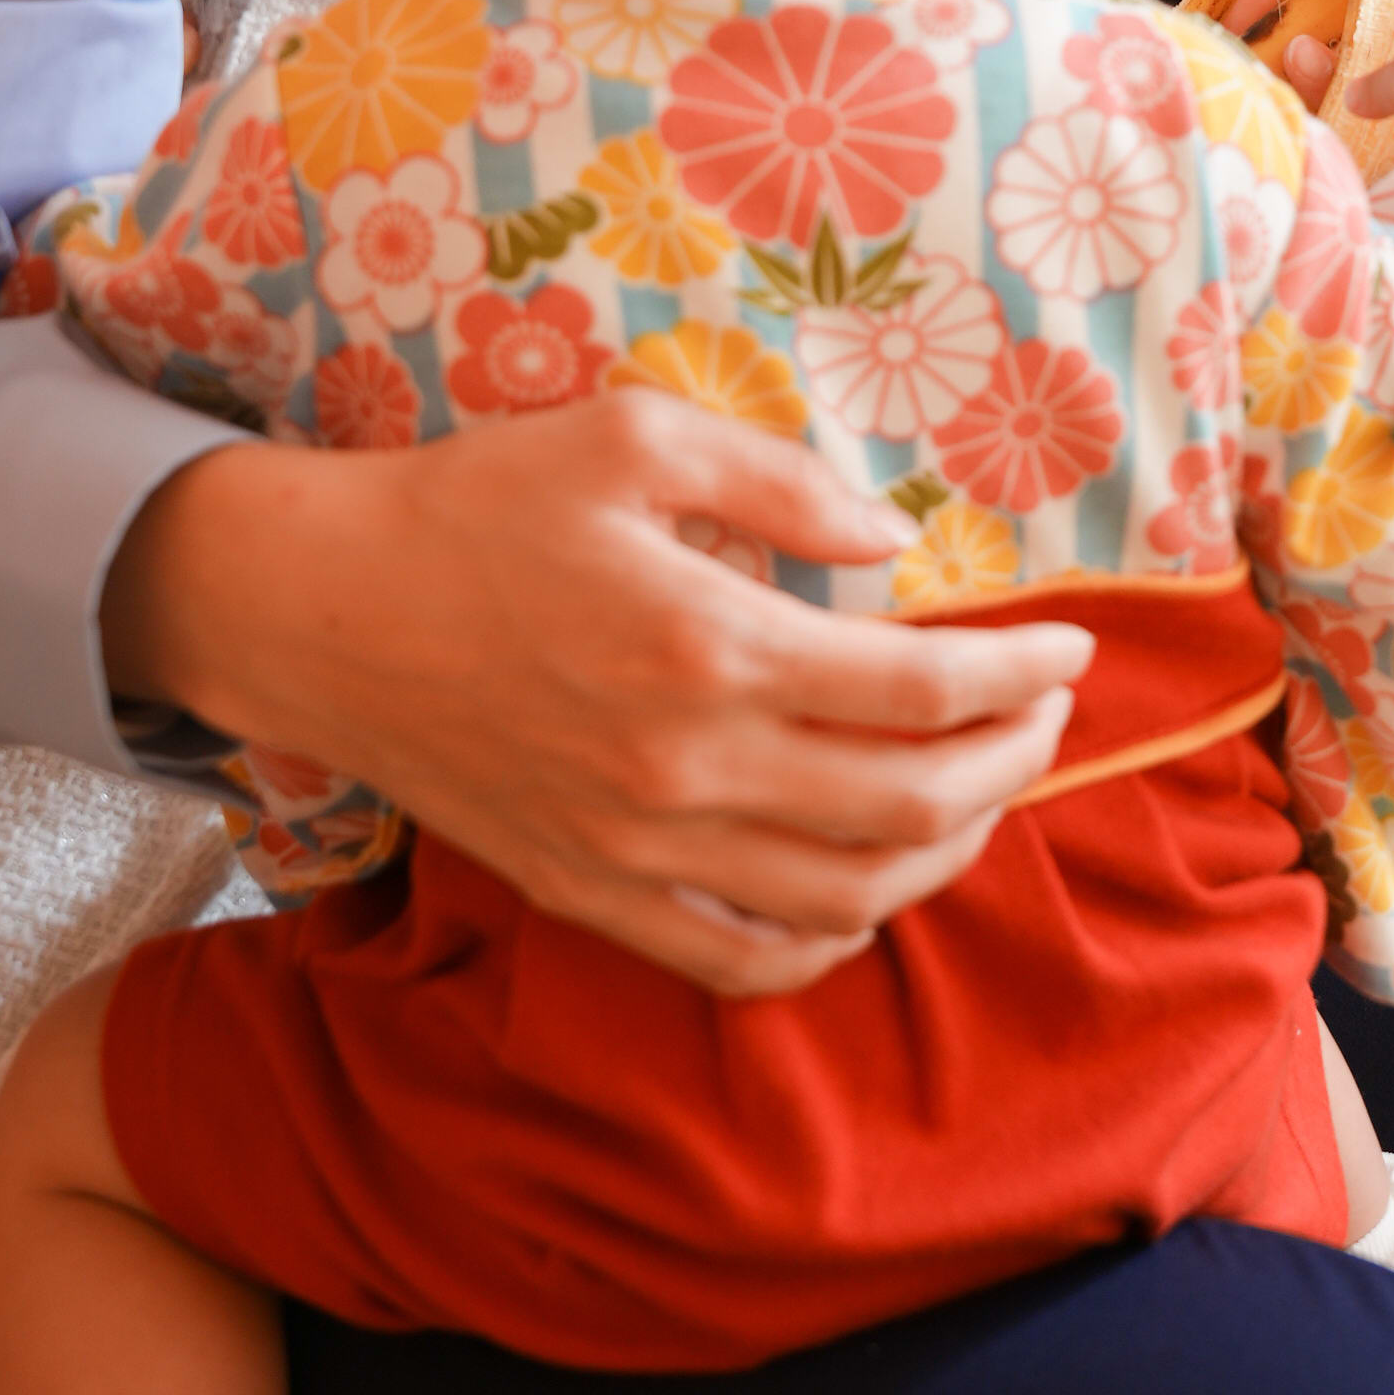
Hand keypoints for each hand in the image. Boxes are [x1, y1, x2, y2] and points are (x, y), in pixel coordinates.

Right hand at [102, 399, 1096, 998]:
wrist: (326, 610)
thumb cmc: (484, 504)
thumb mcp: (636, 435)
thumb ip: (782, 481)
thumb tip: (890, 543)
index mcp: (707, 644)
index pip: (918, 687)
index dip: (1018, 675)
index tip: (1068, 651)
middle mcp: (683, 765)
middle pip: (906, 804)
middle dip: (1010, 764)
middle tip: (1044, 719)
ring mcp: (635, 847)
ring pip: (844, 897)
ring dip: (943, 854)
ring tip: (979, 793)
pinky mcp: (589, 892)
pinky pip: (738, 959)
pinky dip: (828, 943)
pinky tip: (867, 892)